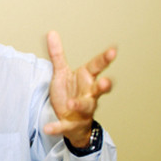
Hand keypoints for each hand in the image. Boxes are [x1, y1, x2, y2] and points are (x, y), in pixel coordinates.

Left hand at [44, 31, 116, 146]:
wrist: (72, 121)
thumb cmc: (69, 93)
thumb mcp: (61, 73)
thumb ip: (57, 54)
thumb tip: (51, 33)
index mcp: (86, 79)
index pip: (97, 67)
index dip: (105, 59)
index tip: (113, 51)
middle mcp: (89, 94)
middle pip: (99, 89)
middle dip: (104, 86)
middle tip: (104, 82)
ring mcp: (82, 110)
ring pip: (86, 106)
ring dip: (79, 104)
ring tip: (70, 103)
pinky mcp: (71, 124)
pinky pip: (64, 126)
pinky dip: (56, 127)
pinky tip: (47, 128)